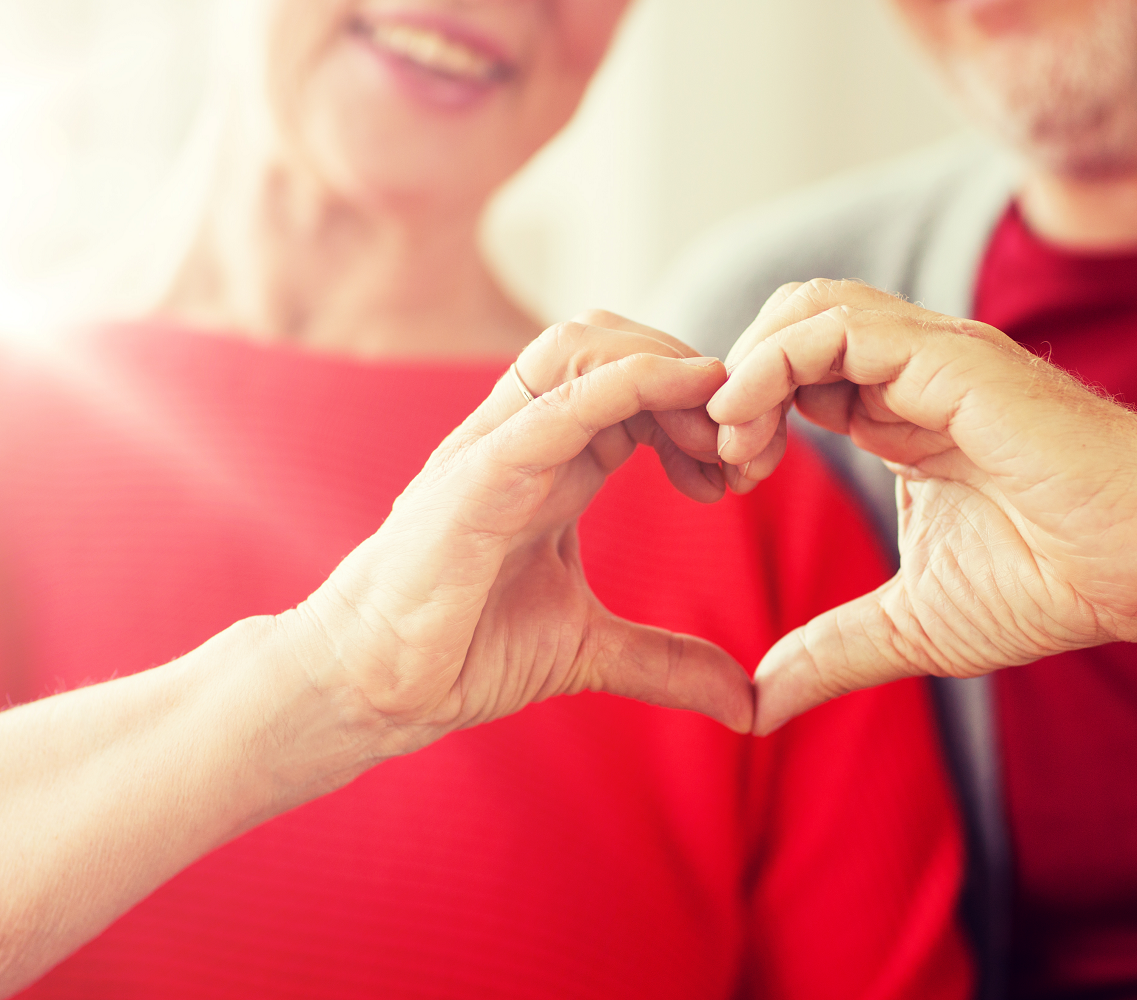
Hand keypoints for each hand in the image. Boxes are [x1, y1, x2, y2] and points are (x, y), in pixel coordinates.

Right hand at [297, 314, 752, 763]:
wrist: (375, 688)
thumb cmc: (462, 650)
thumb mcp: (590, 650)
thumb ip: (669, 662)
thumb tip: (748, 703)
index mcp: (556, 459)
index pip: (637, 381)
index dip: (702, 406)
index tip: (747, 468)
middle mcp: (527, 436)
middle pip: (616, 340)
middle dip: (695, 376)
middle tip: (745, 451)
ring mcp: (496, 446)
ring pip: (582, 345)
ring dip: (668, 368)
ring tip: (717, 437)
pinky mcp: (476, 476)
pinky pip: (554, 403)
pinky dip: (626, 383)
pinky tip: (684, 392)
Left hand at [709, 281, 1136, 733]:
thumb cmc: (1056, 583)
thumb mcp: (912, 625)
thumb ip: (831, 652)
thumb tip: (758, 705)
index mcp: (898, 415)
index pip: (794, 371)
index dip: (744, 412)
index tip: (723, 481)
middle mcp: (911, 373)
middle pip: (790, 321)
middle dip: (735, 379)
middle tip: (721, 459)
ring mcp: (934, 357)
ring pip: (808, 306)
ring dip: (748, 364)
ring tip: (731, 441)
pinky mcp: (955, 360)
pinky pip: (840, 327)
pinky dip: (775, 362)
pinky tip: (753, 424)